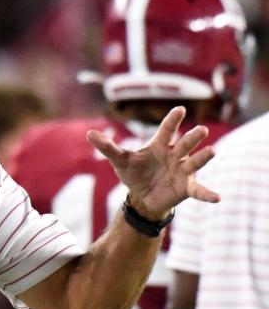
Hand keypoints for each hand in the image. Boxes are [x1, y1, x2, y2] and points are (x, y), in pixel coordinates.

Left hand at [86, 107, 218, 219]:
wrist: (142, 196)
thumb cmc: (135, 173)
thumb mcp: (120, 161)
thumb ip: (107, 147)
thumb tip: (89, 133)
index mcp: (160, 145)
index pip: (166, 130)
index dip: (172, 120)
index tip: (179, 109)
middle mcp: (175, 154)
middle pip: (185, 143)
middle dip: (193, 137)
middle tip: (201, 130)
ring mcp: (183, 170)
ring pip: (195, 161)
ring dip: (203, 157)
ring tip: (212, 151)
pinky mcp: (187, 187)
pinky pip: (199, 190)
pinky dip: (208, 194)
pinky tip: (218, 198)